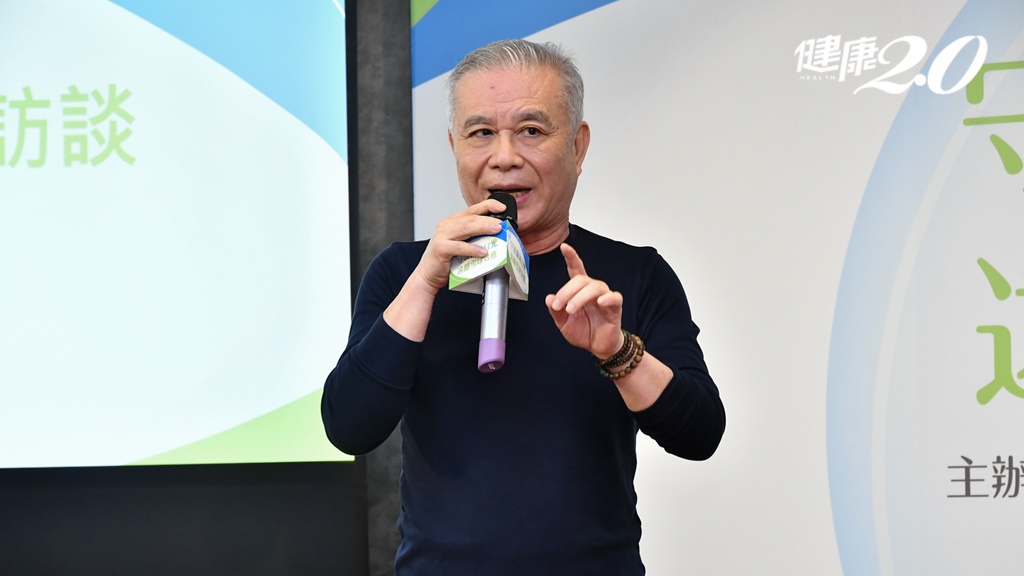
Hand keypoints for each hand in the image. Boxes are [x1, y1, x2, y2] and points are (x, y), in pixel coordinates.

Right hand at [412, 198, 506, 291]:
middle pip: (471, 218)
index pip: (472, 209)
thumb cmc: (445, 260)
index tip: (501, 207)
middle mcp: (447, 225)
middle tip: (502, 223)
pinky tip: (483, 252)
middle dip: (489, 219)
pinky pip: (460, 247)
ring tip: (497, 230)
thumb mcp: (461, 244)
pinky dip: (473, 249)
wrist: (427, 274)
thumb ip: (474, 238)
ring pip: (466, 228)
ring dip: (483, 228)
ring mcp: (442, 236)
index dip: (488, 205)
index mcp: (453, 221)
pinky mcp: (441, 248)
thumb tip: (496, 237)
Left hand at [545, 243, 623, 357]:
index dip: (571, 257)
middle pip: (581, 280)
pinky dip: (608, 298)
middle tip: (558, 306)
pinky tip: (600, 302)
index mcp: (579, 290)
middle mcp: (592, 290)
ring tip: (570, 309)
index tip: (564, 247)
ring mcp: (605, 297)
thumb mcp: (563, 323)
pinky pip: (614, 297)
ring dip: (579, 297)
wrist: (597, 347)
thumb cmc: (583, 331)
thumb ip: (556, 311)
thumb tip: (549, 298)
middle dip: (566, 291)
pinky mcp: (615, 307)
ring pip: (594, 287)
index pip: (576, 269)